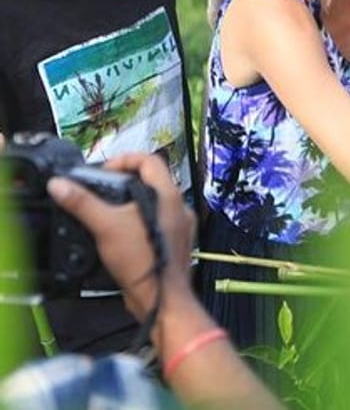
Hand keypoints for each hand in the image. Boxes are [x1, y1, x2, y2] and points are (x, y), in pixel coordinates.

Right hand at [47, 152, 194, 321]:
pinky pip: (157, 223)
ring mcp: (180, 226)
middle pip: (152, 180)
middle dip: (125, 182)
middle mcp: (179, 207)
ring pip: (155, 203)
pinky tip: (122, 234)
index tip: (104, 170)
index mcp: (168, 195)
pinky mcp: (175, 243)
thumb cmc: (142, 262)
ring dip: (131, 203)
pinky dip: (139, 222)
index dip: (124, 160)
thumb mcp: (104, 226)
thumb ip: (82, 203)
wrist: (160, 298)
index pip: (149, 160)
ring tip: (109, 211)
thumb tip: (60, 185)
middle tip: (103, 189)